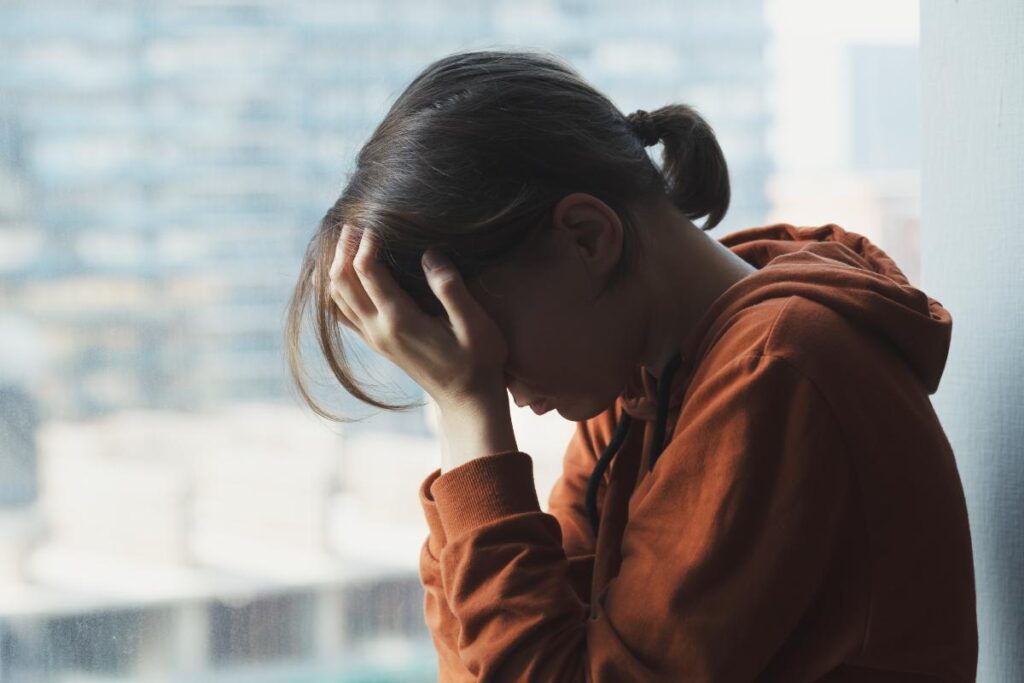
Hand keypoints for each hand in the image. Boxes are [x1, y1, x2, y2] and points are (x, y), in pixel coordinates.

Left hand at [317, 223, 509, 411]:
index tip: (377, 221)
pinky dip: (337, 289)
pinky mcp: (377, 344)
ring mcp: (374, 338)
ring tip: (347, 241)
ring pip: (336, 297)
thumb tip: (430, 253)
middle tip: (353, 222)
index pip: (367, 270)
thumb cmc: (478, 360)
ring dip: (336, 266)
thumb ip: (451, 288)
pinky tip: (343, 275)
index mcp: (399, 319)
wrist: (467, 400)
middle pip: (341, 281)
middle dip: (343, 248)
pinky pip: (343, 313)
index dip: (367, 242)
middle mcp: (378, 329)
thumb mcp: (475, 324)